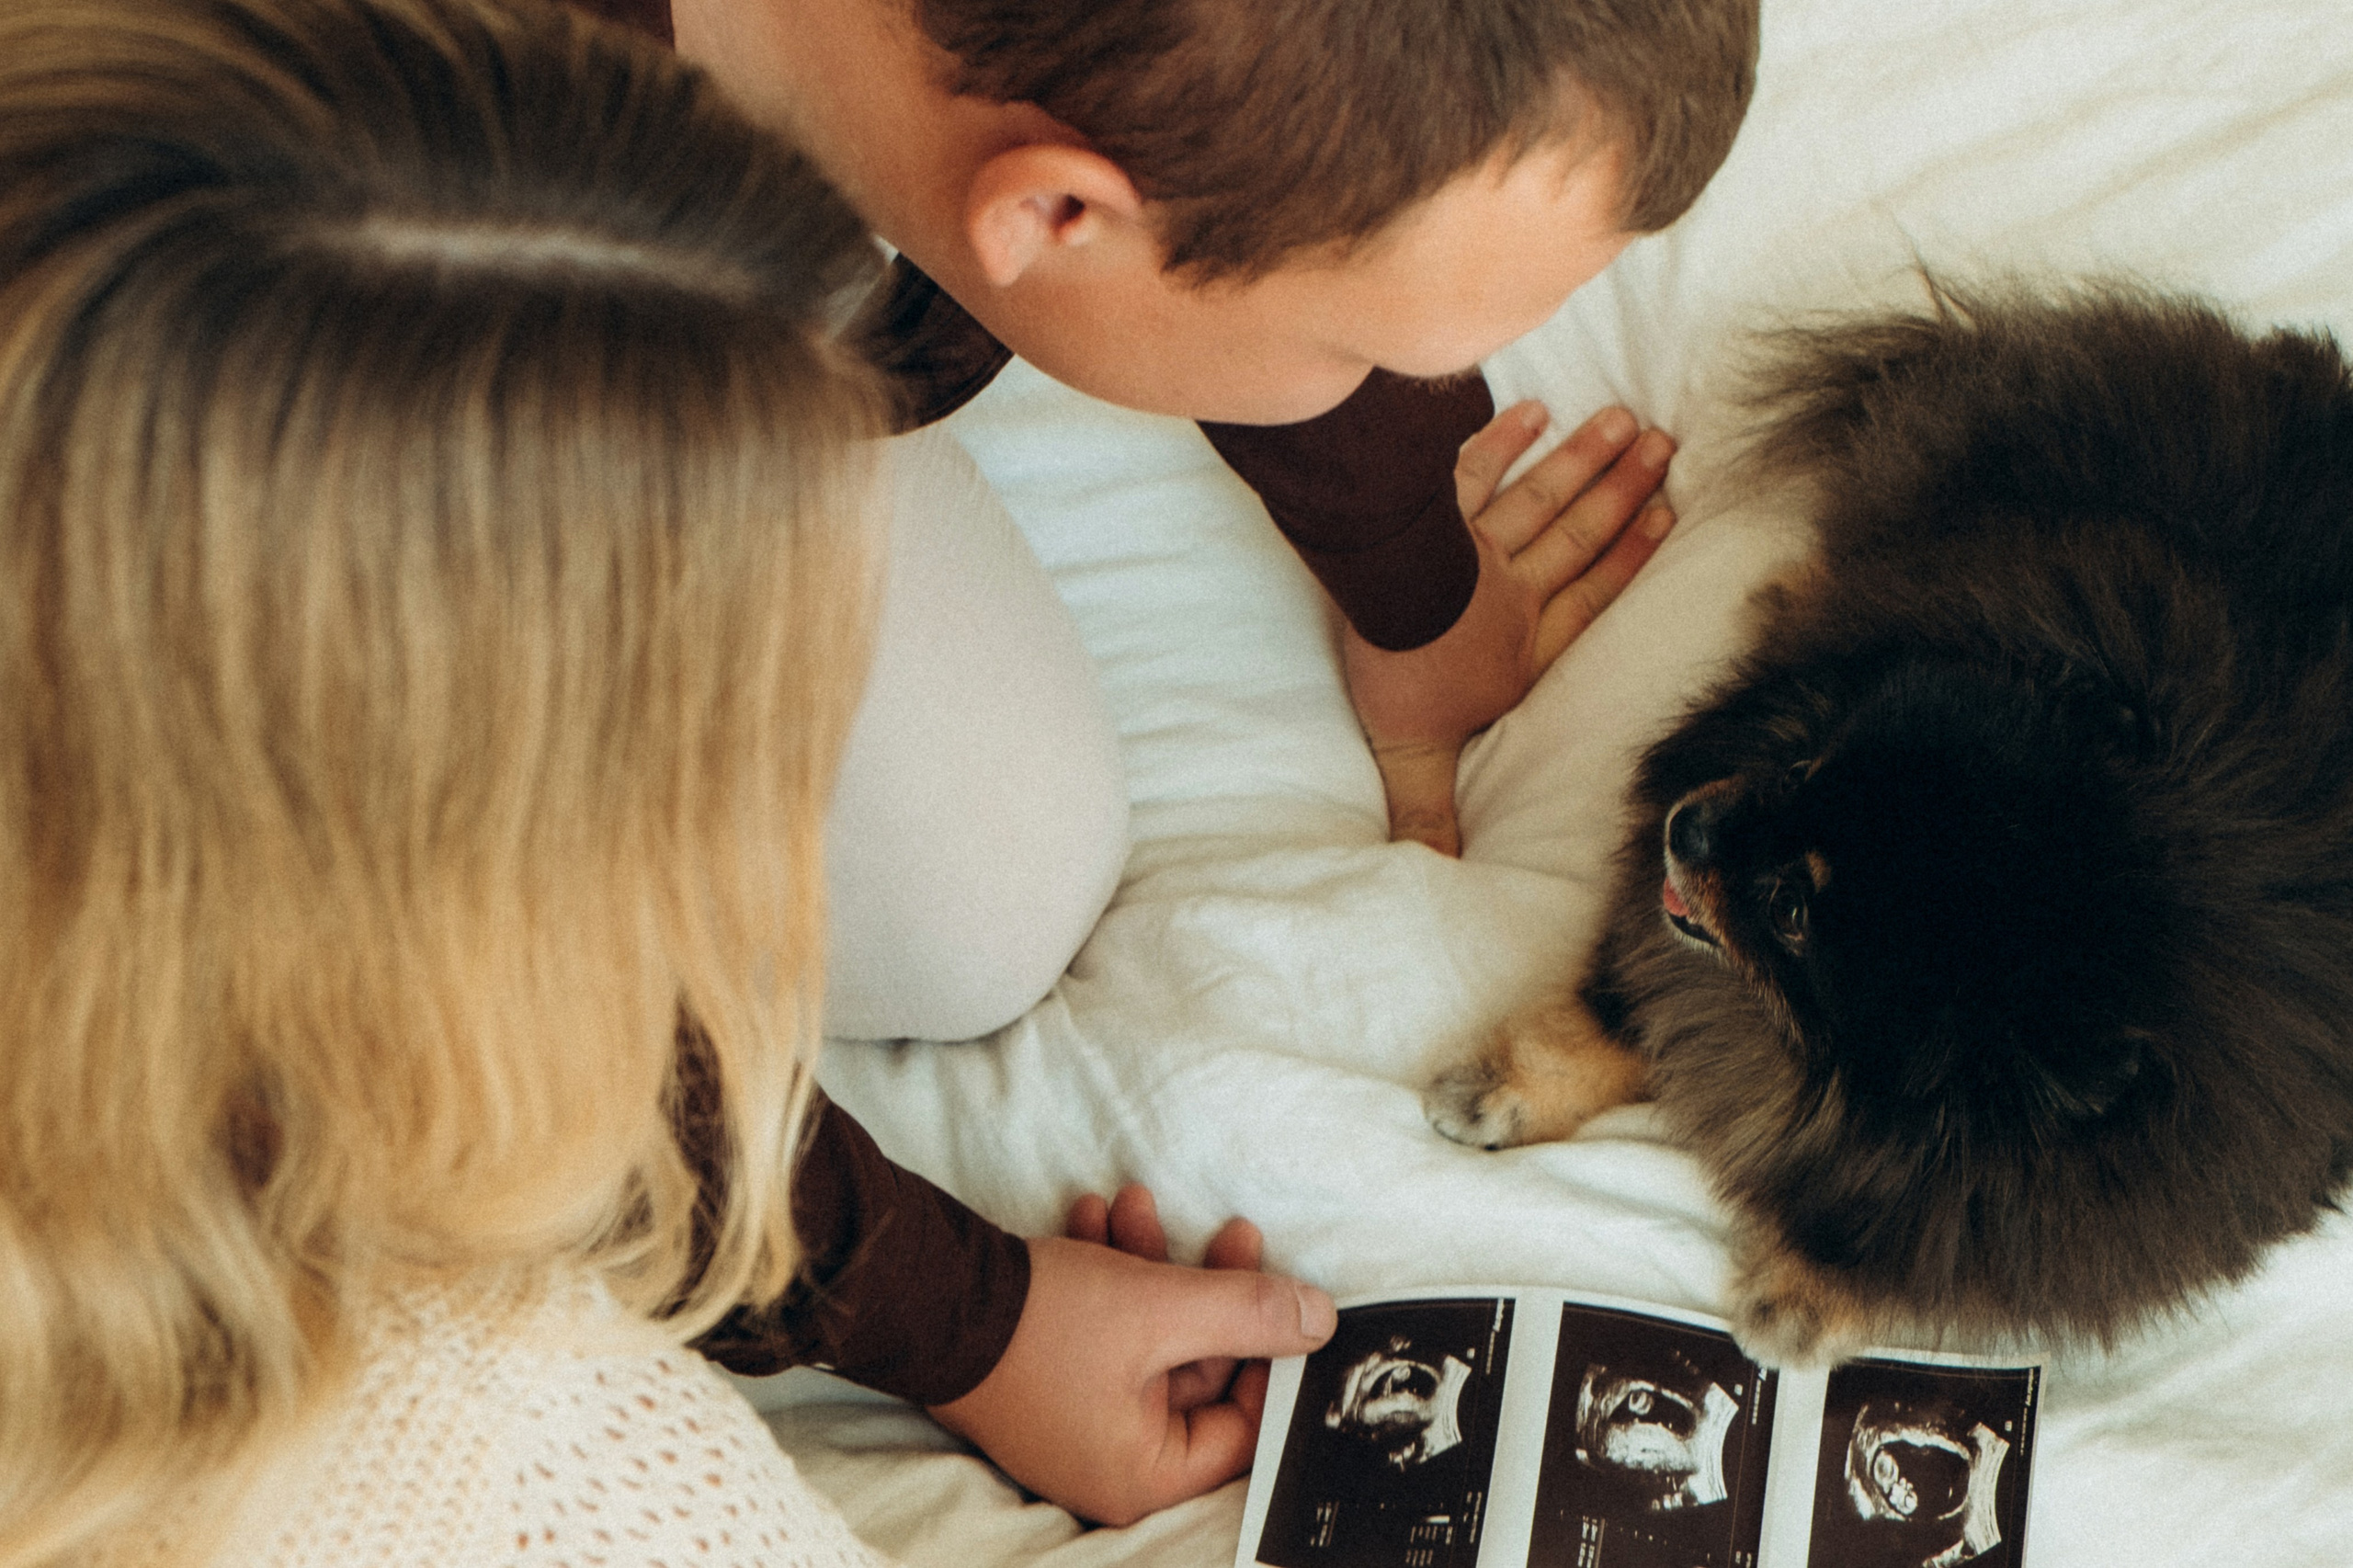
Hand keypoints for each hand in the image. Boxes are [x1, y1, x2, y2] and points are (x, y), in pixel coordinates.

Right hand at [928, 1185, 1335, 1526]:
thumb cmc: (1040, 1324)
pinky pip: (1100, 1331)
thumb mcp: (1160, 1308)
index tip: (1282, 1299)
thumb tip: (1321, 1322)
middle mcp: (1108, 1457)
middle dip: (1202, 1286)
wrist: (922, 1294)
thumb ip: (1249, 1313)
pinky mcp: (1044, 1376)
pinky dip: (1105, 1274)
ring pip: (1145, 1337)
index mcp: (1143, 1470)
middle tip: (1229, 1228)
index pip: (1241, 1426)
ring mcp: (1072, 1417)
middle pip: (1194, 1371)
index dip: (1269, 1356)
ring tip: (1137, 1202)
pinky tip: (1094, 1216)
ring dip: (1148, 1264)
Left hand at [1346, 401, 1675, 854]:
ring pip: (1544, 498)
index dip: (1628, 562)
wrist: (1379, 605)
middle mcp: (1511, 590)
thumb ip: (1430, 814)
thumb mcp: (1417, 760)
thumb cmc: (1404, 680)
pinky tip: (1535, 412)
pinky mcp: (1438, 507)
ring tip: (1630, 424)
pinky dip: (1505, 438)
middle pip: (1576, 538)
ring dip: (1585, 461)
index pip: (1587, 602)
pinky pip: (1477, 466)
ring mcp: (1479, 542)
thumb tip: (1437, 877)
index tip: (1668, 520)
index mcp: (1520, 648)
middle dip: (1622, 495)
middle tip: (1666, 448)